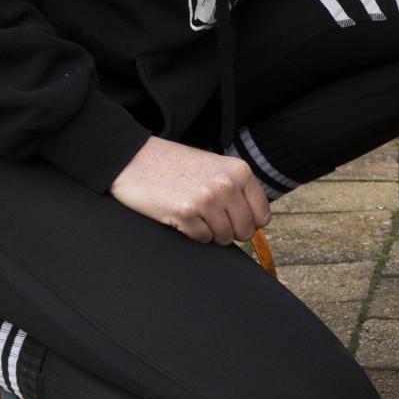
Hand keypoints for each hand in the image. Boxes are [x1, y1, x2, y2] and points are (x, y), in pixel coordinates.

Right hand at [109, 136, 269, 245]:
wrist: (136, 159)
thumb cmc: (176, 166)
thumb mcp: (216, 168)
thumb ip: (238, 189)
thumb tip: (257, 222)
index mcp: (240, 171)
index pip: (262, 214)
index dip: (249, 222)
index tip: (235, 219)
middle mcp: (227, 185)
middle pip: (246, 230)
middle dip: (231, 232)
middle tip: (212, 220)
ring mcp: (207, 199)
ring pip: (224, 238)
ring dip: (211, 233)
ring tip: (196, 214)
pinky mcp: (186, 213)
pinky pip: (202, 239)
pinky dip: (193, 233)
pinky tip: (182, 216)